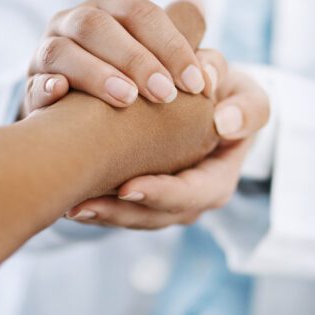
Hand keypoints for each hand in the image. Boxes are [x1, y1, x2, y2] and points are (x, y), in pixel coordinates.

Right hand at [21, 0, 209, 117]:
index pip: (140, 13)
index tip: (196, 84)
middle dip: (135, 59)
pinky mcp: (30, 86)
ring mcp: (45, 51)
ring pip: (62, 50)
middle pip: (97, 25)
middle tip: (165, 95)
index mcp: (108, 8)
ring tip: (127, 99)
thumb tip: (200, 6)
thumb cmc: (127, 81)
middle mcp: (72, 22)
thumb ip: (176, 36)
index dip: (171, 45)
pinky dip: (48, 88)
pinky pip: (34, 82)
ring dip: (96, 73)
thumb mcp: (152, 55)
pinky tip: (64, 96)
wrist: (77, 122)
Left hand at [65, 51, 269, 228]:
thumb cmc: (229, 96)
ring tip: (68, 205)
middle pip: (155, 216)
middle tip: (82, 205)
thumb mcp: (247, 97)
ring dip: (100, 215)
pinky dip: (95, 203)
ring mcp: (164, 202)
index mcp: (218, 180)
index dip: (161, 194)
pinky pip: (118, 207)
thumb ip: (245, 108)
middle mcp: (190, 199)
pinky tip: (67, 196)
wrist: (212, 99)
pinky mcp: (141, 195)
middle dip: (118, 214)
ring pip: (132, 218)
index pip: (192, 195)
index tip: (129, 186)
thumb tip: (224, 122)